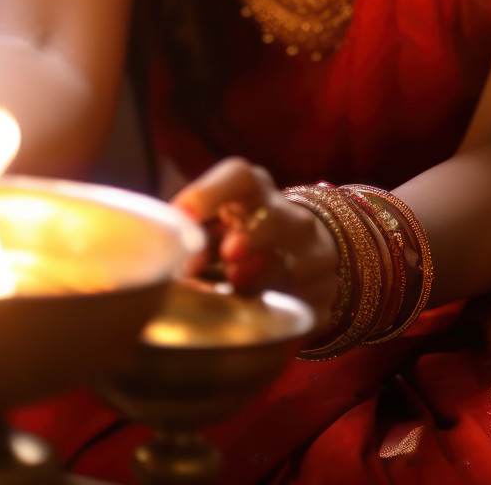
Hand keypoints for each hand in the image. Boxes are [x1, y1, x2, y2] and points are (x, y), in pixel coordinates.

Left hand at [173, 157, 338, 328]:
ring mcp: (313, 253)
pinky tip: (264, 314)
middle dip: (252, 234)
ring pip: (297, 262)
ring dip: (265, 275)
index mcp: (254, 190)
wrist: (304, 251)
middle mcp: (288, 216)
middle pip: (275, 218)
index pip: (238, 176)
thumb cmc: (242, 232)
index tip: (180, 213)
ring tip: (236, 284)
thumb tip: (166, 253)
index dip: (208, 192)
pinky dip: (285, 308)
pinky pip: (309, 303)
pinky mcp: (324, 292)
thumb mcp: (217, 224)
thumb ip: (194, 234)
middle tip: (228, 253)